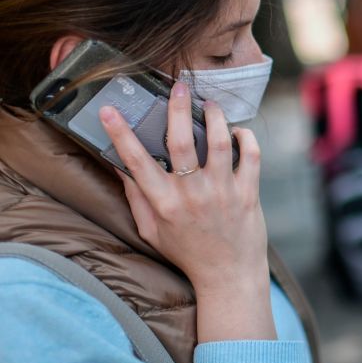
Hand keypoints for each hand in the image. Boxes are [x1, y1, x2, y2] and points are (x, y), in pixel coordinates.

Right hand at [100, 81, 274, 340]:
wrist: (228, 276)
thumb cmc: (187, 252)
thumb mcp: (152, 230)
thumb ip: (136, 198)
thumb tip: (120, 165)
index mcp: (163, 203)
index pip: (135, 161)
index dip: (120, 133)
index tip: (110, 109)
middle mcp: (192, 194)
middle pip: (180, 141)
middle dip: (177, 108)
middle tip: (178, 87)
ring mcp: (222, 192)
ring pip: (219, 141)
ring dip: (215, 116)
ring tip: (210, 104)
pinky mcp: (248, 193)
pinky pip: (250, 154)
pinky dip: (245, 137)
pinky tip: (238, 131)